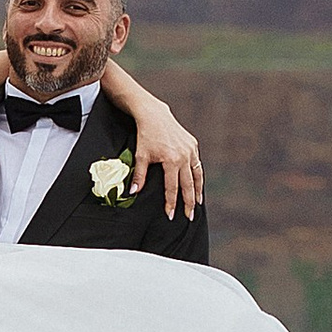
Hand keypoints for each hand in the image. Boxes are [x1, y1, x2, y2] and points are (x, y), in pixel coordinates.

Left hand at [121, 90, 203, 219]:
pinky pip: (197, 164)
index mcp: (171, 160)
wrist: (154, 115)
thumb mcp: (140, 156)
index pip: (172, 188)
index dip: (171, 203)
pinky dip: (198, 176)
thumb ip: (139, 176)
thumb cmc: (145, 136)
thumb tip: (133, 193)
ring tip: (197, 204)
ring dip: (197, 191)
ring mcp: (190, 150)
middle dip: (188, 203)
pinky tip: (197, 185)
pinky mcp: (193, 145)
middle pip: (188, 185)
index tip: (170, 215)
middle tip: (189, 216)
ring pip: (197, 175)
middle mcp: (184, 156)